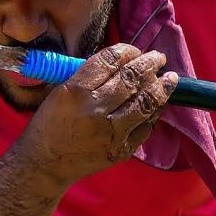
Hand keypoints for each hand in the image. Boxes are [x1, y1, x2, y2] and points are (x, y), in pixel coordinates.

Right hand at [15, 44, 177, 186]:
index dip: (128, 51)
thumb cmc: (49, 124)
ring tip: (169, 78)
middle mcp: (95, 110)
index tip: (135, 51)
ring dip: (161, 87)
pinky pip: (146, 127)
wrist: (45, 165)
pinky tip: (158, 103)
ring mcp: (111, 132)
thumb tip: (122, 61)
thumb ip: (87, 76)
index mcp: (75, 91)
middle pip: (132, 78)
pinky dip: (154, 112)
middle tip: (158, 58)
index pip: (110, 61)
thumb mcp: (59, 92)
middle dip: (150, 64)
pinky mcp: (121, 150)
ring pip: (146, 102)